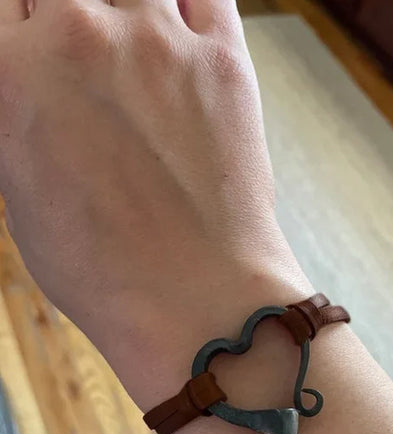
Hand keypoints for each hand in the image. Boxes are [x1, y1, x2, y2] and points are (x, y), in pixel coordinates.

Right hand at [0, 0, 309, 406]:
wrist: (195, 297)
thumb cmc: (106, 271)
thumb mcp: (25, 193)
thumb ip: (26, 115)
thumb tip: (37, 84)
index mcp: (12, 72)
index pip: (9, 4)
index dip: (26, 25)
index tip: (42, 37)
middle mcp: (80, 38)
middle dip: (71, 13)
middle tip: (91, 47)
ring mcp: (159, 44)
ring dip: (130, 7)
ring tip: (138, 44)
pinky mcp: (224, 64)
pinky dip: (190, 4)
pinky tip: (183, 27)